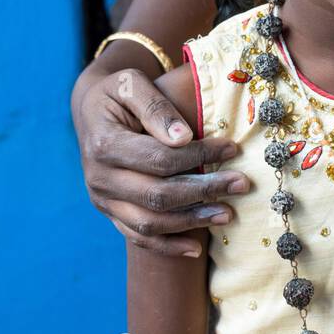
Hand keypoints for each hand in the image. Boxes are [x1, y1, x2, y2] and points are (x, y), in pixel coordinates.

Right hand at [74, 69, 249, 256]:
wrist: (91, 112)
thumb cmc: (117, 94)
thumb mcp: (131, 84)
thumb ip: (156, 107)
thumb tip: (184, 138)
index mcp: (104, 145)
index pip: (159, 159)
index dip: (199, 155)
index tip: (233, 148)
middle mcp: (100, 178)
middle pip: (157, 195)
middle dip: (204, 191)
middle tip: (242, 184)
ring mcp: (103, 200)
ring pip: (149, 222)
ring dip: (192, 222)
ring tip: (228, 214)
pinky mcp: (111, 213)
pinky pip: (138, 237)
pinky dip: (167, 247)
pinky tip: (196, 248)